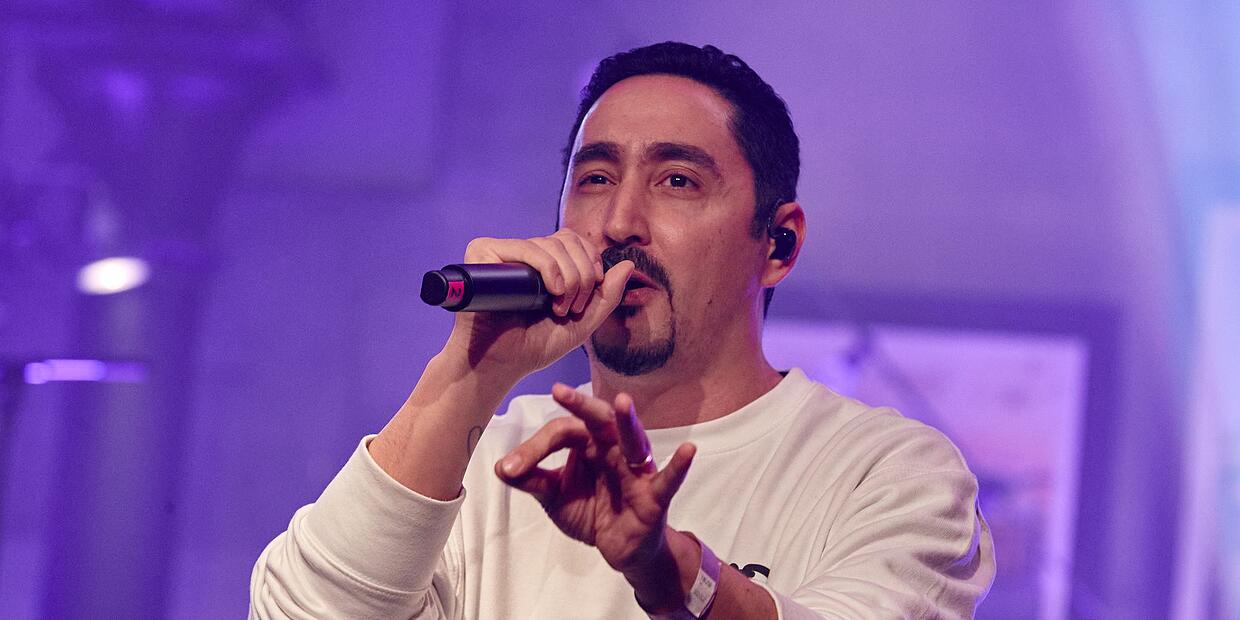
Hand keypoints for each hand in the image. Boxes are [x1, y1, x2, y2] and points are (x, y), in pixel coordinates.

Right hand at [443, 230, 633, 377]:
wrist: (499, 365)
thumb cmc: (534, 346)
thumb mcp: (582, 322)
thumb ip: (607, 296)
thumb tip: (628, 264)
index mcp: (542, 264)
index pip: (574, 241)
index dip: (591, 262)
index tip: (590, 295)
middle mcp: (521, 254)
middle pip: (566, 240)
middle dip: (583, 274)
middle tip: (574, 307)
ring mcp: (501, 253)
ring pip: (549, 244)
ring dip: (568, 277)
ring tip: (559, 308)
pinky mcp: (482, 255)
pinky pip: (524, 247)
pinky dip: (547, 267)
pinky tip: (550, 292)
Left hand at [495, 384, 696, 573]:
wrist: (621, 550)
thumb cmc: (592, 511)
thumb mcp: (555, 497)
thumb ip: (532, 480)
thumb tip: (501, 467)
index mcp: (588, 444)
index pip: (561, 433)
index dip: (533, 449)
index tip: (510, 469)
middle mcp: (613, 448)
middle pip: (597, 421)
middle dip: (580, 405)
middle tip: (559, 391)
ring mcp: (636, 470)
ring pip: (632, 441)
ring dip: (627, 423)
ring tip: (622, 403)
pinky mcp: (654, 496)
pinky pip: (667, 480)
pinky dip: (678, 465)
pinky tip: (688, 450)